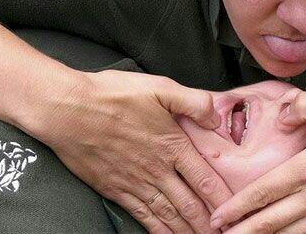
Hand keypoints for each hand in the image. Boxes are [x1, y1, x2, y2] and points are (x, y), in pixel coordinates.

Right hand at [40, 70, 232, 233]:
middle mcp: (157, 168)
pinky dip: (158, 231)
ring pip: (168, 215)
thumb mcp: (159, 86)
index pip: (205, 177)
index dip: (222, 198)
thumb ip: (192, 100)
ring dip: (187, 230)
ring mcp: (135, 182)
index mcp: (171, 143)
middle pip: (189, 204)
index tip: (235, 210)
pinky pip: (143, 217)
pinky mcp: (116, 190)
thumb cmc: (113, 95)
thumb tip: (216, 117)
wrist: (70, 110)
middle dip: (209, 223)